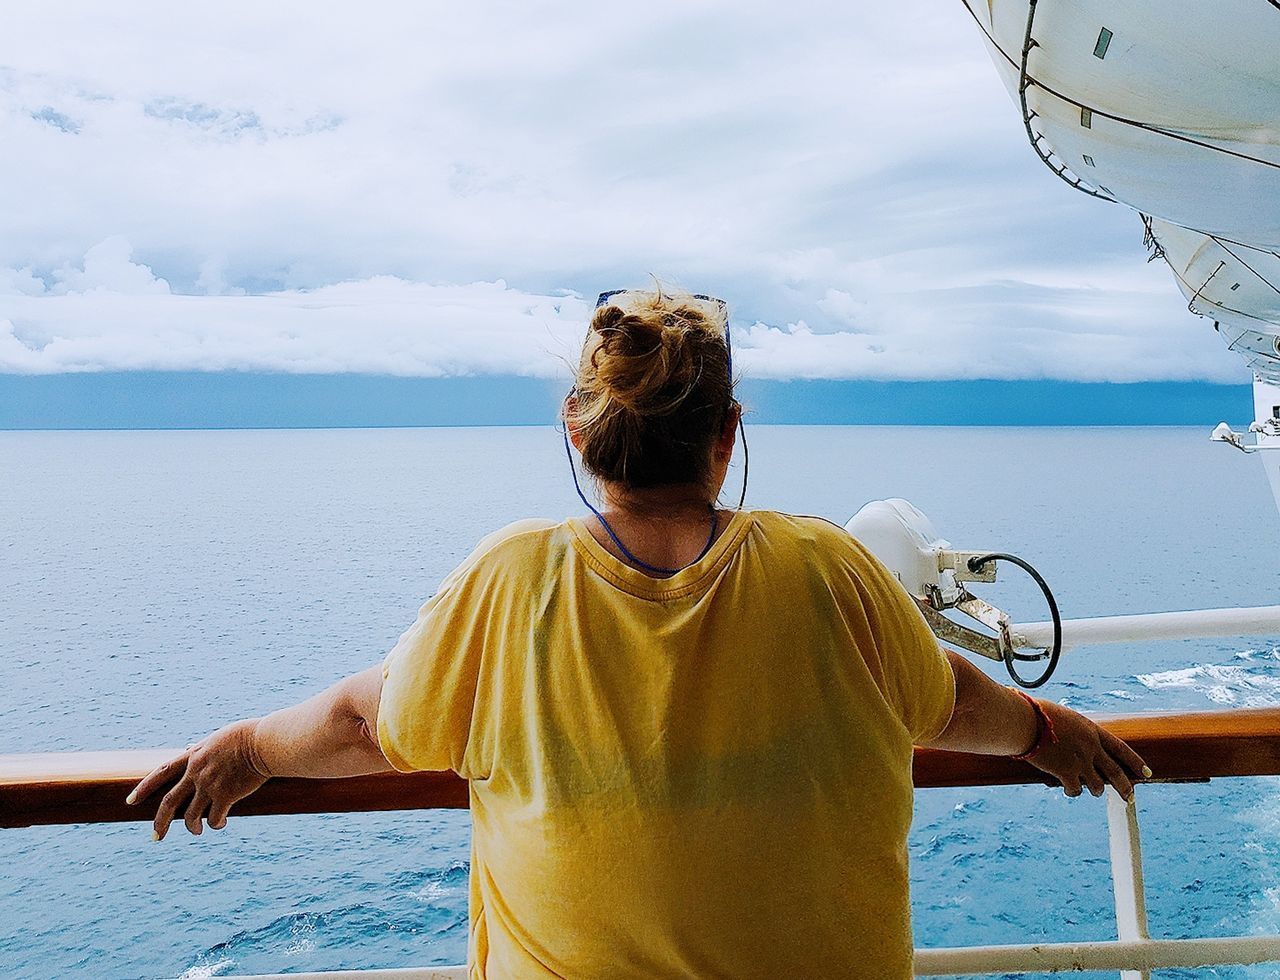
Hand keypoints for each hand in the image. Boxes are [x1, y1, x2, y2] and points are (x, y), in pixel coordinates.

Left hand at [127, 719, 270, 839]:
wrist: (264, 742)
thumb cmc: (248, 736)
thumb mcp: (218, 737)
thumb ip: (201, 747)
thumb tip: (189, 747)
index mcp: (193, 756)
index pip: (161, 773)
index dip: (143, 788)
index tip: (130, 801)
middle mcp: (196, 772)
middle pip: (170, 802)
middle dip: (160, 822)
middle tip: (155, 836)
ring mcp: (210, 785)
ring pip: (192, 815)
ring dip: (192, 827)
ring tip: (196, 831)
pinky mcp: (226, 795)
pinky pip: (215, 818)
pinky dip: (216, 824)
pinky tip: (221, 824)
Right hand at [1026, 700, 1149, 800]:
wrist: (1025, 722)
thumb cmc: (1036, 714)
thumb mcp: (1063, 716)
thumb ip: (1072, 729)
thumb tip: (1067, 735)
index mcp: (1092, 731)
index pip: (1121, 749)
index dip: (1135, 762)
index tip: (1146, 773)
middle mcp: (1091, 748)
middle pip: (1116, 772)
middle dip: (1125, 787)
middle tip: (1130, 796)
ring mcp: (1080, 762)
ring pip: (1098, 786)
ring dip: (1095, 789)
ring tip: (1091, 790)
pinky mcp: (1066, 773)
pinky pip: (1075, 790)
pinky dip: (1072, 791)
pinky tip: (1068, 789)